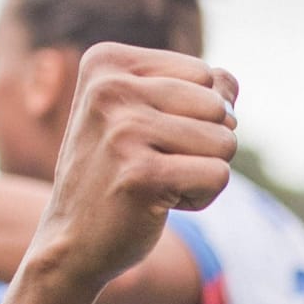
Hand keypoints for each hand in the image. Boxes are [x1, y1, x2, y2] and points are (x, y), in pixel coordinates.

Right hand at [28, 44, 237, 293]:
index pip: (207, 75)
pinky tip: (158, 204)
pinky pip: (219, 176)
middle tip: (154, 164)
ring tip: (155, 183)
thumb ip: (197, 89)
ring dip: (202, 171)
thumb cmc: (118, 172)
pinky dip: (201, 197)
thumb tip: (231, 84)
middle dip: (205, 144)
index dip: (197, 114)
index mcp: (106, 62)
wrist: (72, 241)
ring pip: (226, 141)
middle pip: (220, 107)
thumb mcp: (148, 115)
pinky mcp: (140, 174)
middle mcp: (108, 89)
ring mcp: (122, 131)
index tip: (150, 137)